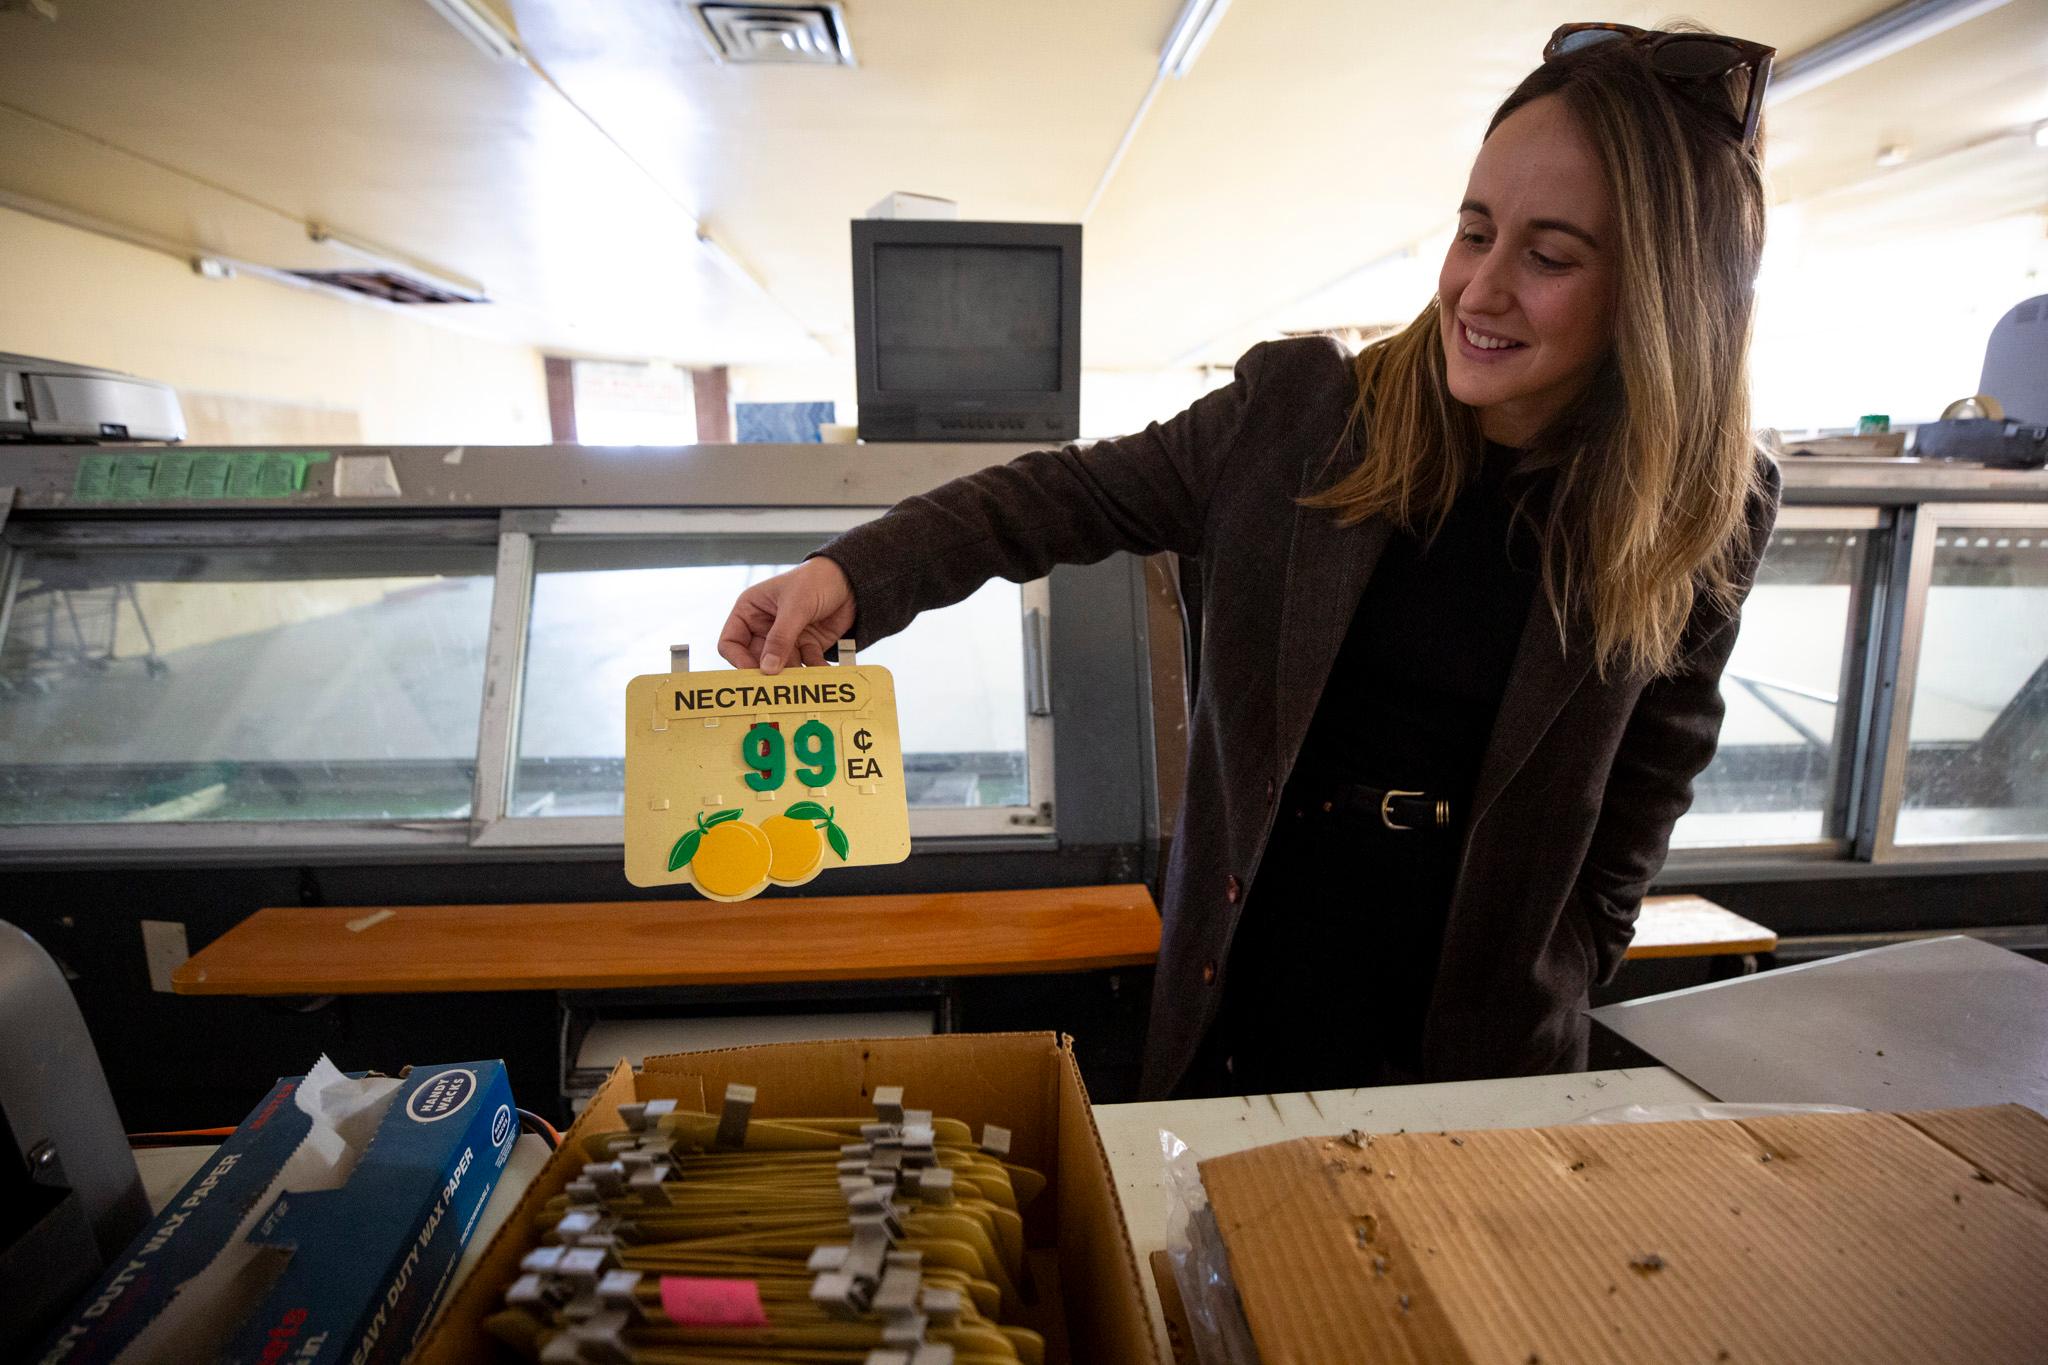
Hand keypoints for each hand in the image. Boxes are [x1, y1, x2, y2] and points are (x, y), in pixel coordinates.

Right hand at [717, 557, 857, 674]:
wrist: (850, 579)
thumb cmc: (816, 580)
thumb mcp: (795, 606)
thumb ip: (781, 638)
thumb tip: (767, 668)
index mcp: (750, 610)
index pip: (731, 642)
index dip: (738, 660)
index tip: (754, 674)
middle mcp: (764, 627)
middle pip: (757, 659)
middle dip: (769, 671)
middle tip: (779, 686)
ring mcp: (786, 638)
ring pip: (782, 665)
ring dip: (794, 674)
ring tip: (804, 681)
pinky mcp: (806, 646)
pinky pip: (806, 664)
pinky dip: (814, 670)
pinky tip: (823, 671)